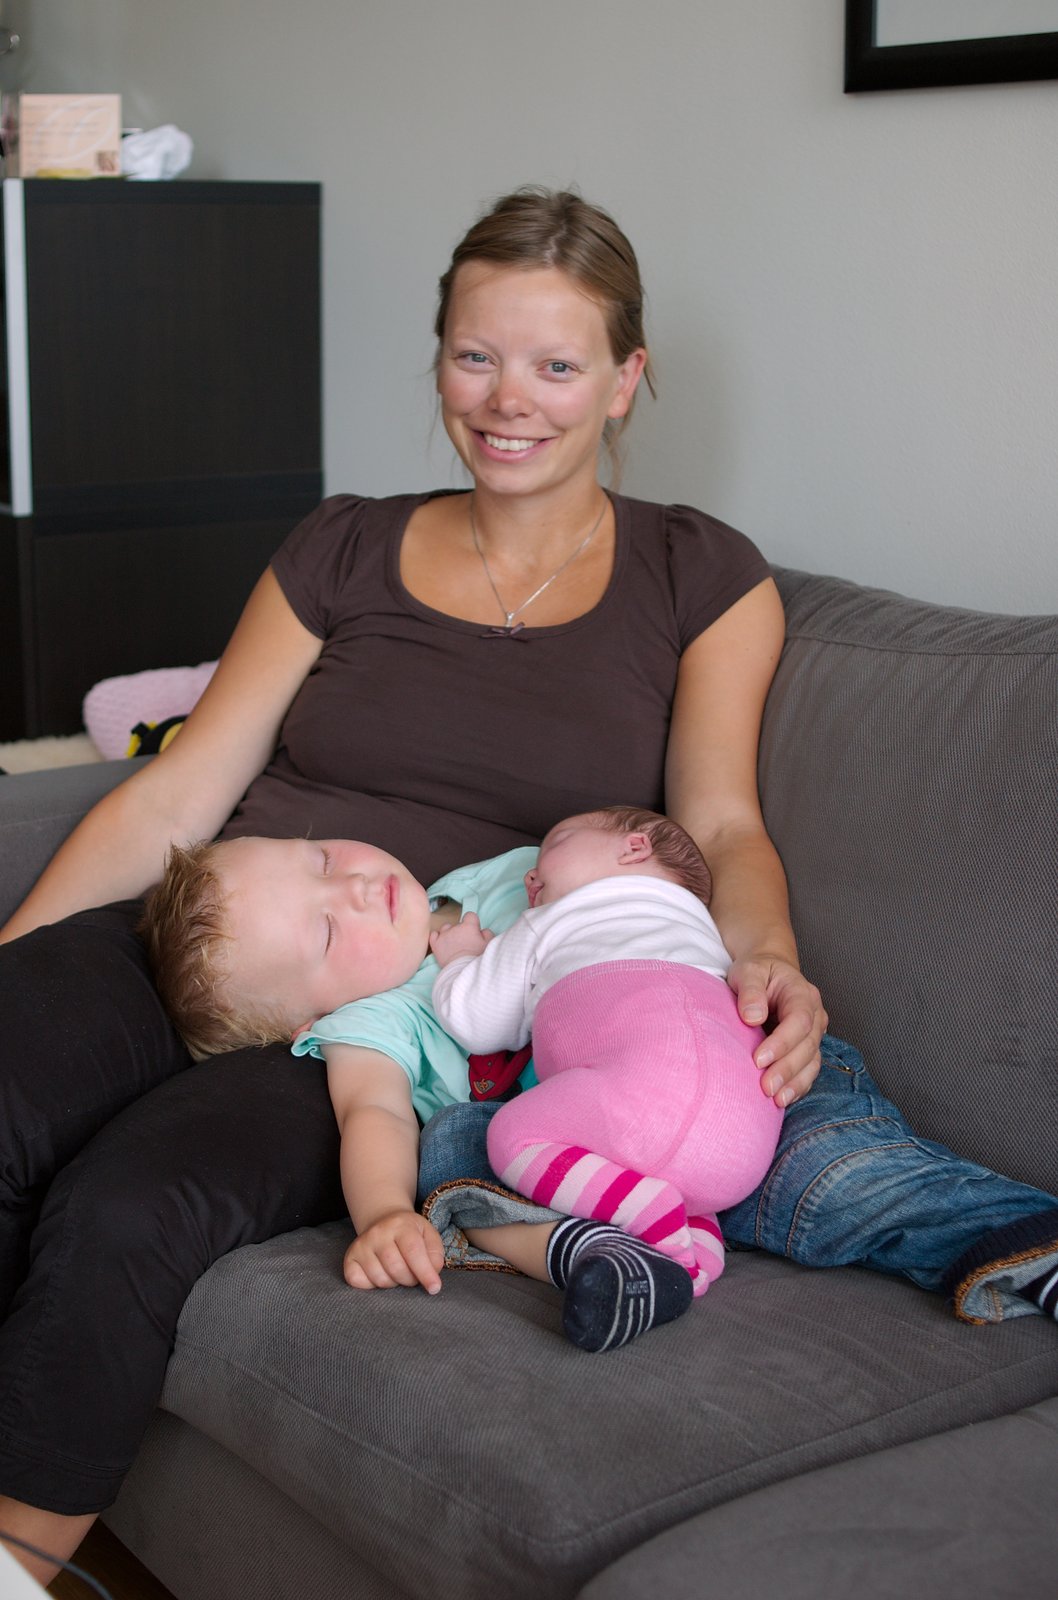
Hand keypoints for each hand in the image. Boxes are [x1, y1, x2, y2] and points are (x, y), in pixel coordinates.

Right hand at [344, 1210, 444, 1294]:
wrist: (383, 1222)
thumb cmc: (410, 1233)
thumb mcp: (428, 1236)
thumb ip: (435, 1254)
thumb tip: (432, 1275)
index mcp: (401, 1225)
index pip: (413, 1252)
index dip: (425, 1273)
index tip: (434, 1288)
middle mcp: (378, 1233)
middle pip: (396, 1268)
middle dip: (409, 1279)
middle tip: (413, 1275)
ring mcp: (361, 1245)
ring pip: (380, 1279)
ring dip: (393, 1283)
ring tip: (397, 1272)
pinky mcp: (350, 1258)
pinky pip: (358, 1282)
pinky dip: (371, 1286)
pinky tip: (380, 1274)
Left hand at [430, 912, 492, 966]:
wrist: (463, 971)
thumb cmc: (477, 958)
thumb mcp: (489, 944)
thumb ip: (486, 933)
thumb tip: (482, 931)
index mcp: (468, 926)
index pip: (470, 916)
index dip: (472, 923)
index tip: (474, 932)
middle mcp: (455, 928)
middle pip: (458, 924)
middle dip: (462, 931)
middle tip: (466, 944)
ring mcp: (444, 935)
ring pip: (446, 928)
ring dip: (449, 934)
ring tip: (453, 945)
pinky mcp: (435, 944)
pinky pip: (434, 935)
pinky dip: (437, 938)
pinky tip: (442, 943)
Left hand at [727, 955, 826, 1108]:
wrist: (768, 974)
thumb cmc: (757, 972)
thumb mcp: (749, 971)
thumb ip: (751, 990)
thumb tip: (752, 1016)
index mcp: (802, 993)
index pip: (799, 1020)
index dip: (782, 1042)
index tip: (758, 1059)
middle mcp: (814, 1015)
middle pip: (808, 1045)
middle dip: (787, 1069)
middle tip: (766, 1087)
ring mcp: (813, 1033)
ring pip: (812, 1062)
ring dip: (795, 1082)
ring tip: (775, 1099)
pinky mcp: (806, 1049)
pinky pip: (808, 1071)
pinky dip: (797, 1086)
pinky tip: (783, 1099)